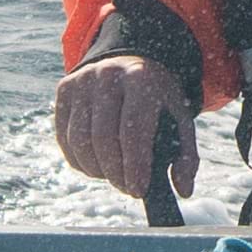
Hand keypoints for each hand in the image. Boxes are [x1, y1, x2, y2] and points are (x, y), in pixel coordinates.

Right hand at [55, 52, 187, 202]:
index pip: (132, 129)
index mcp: (140, 78)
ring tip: (113, 177)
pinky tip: (97, 167)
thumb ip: (186, 154)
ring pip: (80, 140)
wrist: (128, 61)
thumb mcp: (179, 117)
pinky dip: (79, 161)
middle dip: (115, 172)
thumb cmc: (157, 97)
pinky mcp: (64, 90)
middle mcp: (107, 75)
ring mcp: (81, 81)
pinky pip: (65, 138)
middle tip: (127, 188)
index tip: (138, 190)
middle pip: (102, 137)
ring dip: (96, 170)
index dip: (134, 165)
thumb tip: (183, 190)